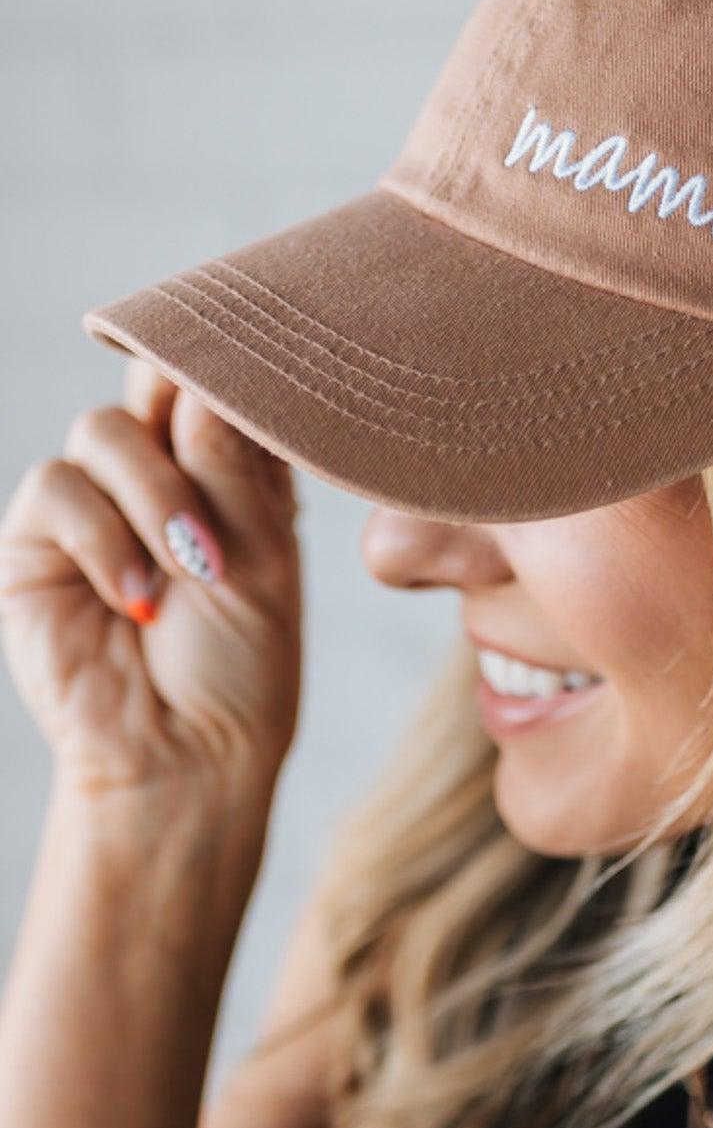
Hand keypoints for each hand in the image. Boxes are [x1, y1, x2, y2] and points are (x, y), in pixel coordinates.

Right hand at [0, 358, 302, 853]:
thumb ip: (229, 462)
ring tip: (191, 570)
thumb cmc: (240, 664)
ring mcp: (93, 503)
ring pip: (103, 429)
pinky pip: (56, 488)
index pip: (217, 382)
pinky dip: (103, 539)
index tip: (257, 372)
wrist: (185, 758)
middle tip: (213, 468)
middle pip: (152, 380)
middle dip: (181, 411)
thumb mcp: (261, 554)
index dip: (229, 370)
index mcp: (229, 469)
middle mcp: (159, 474)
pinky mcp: (36, 542)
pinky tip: (135, 602)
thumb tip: (197, 376)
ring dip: (154, 494)